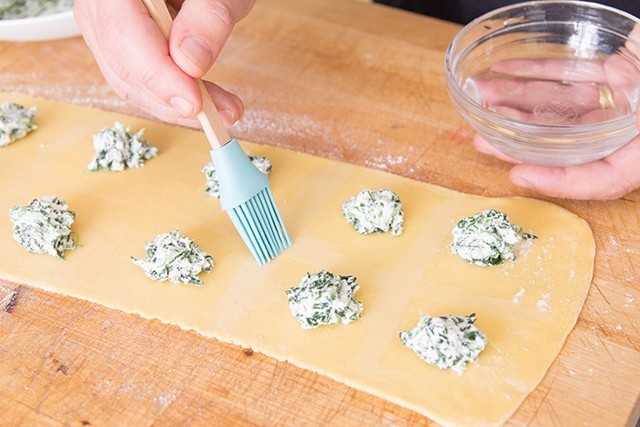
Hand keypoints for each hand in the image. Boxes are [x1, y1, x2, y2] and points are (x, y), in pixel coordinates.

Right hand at [74, 0, 254, 126]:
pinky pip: (139, 82)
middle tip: (223, 114)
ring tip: (224, 110)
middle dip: (175, 100)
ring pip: (131, 84)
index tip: (194, 103)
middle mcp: (97, 6)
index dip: (159, 77)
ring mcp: (102, 28)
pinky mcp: (119, 47)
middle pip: (125, 68)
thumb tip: (191, 65)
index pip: (124, 36)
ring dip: (178, 107)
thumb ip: (208, 18)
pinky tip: (207, 102)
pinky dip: (173, 98)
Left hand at [468, 27, 639, 199]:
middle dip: (521, 142)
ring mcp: (626, 94)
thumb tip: (558, 170)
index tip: (518, 173)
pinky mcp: (619, 67)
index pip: (603, 178)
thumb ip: (621, 159)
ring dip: (520, 102)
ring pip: (564, 104)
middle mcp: (634, 124)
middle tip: (480, 139)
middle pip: (571, 142)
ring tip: (482, 97)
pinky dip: (540, 72)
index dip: (558, 182)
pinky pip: (574, 73)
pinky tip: (509, 72)